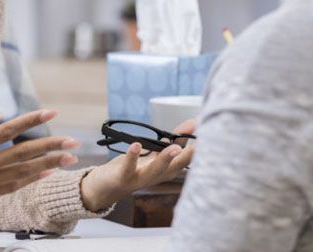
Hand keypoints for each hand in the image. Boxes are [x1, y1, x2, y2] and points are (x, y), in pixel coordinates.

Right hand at [0, 110, 79, 222]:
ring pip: (23, 172)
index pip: (7, 131)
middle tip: (73, 141)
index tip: (50, 112)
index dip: (30, 120)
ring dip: (47, 164)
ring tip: (68, 158)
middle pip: (23, 154)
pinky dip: (30, 179)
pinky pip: (12, 187)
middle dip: (50, 146)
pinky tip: (45, 173)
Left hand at [79, 119, 196, 211]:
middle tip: (200, 145)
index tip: (208, 134)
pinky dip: (132, 156)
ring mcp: (140, 178)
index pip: (186, 160)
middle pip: (175, 168)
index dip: (197, 149)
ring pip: (155, 171)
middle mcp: (157, 176)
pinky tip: (136, 145)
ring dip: (165, 160)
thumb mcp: (155, 154)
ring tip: (174, 148)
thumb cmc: (133, 169)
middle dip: (188, 157)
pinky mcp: (123, 177)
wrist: (105, 188)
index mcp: (166, 170)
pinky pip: (129, 168)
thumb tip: (193, 123)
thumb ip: (173, 140)